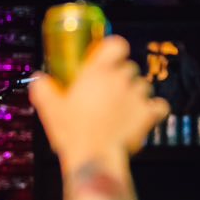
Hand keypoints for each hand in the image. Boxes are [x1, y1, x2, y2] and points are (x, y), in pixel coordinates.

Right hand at [28, 35, 156, 165]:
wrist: (94, 154)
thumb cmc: (72, 131)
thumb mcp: (50, 108)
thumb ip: (44, 88)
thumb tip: (39, 80)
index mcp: (98, 72)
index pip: (117, 45)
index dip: (115, 50)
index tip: (109, 59)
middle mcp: (120, 79)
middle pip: (129, 68)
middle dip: (121, 78)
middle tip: (109, 93)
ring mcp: (137, 96)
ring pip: (144, 86)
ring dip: (136, 94)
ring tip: (123, 108)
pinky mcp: (148, 114)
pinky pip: (160, 106)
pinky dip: (155, 109)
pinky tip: (146, 115)